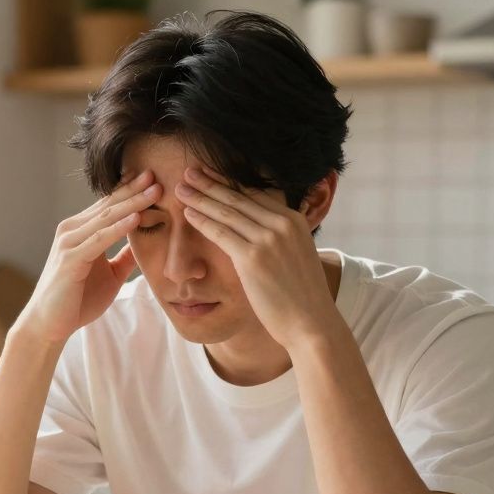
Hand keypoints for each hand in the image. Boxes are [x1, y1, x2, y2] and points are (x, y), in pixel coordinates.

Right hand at [15, 170, 161, 345]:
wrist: (49, 325)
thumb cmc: (77, 300)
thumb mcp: (110, 275)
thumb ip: (125, 257)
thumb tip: (145, 244)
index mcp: (82, 231)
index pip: (109, 205)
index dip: (131, 191)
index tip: (154, 179)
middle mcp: (72, 230)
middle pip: (109, 205)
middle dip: (134, 190)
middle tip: (157, 175)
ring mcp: (70, 242)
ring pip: (106, 217)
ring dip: (132, 203)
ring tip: (154, 191)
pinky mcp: (70, 258)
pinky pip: (99, 239)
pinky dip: (119, 228)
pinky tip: (136, 218)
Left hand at [176, 167, 336, 348]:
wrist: (311, 323)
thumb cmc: (301, 296)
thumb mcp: (296, 256)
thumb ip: (281, 239)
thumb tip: (261, 232)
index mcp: (294, 220)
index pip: (255, 193)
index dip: (229, 181)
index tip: (211, 173)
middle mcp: (282, 224)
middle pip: (238, 196)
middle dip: (210, 182)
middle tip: (189, 171)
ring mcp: (268, 239)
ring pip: (226, 211)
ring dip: (200, 197)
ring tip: (181, 187)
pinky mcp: (253, 258)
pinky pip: (220, 233)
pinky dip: (202, 221)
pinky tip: (187, 213)